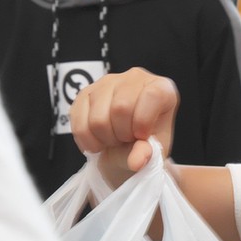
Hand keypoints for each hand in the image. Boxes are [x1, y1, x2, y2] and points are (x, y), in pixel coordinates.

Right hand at [69, 67, 178, 184]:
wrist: (126, 146)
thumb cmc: (146, 143)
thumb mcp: (154, 152)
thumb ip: (147, 154)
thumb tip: (136, 163)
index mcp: (162, 88)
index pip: (153, 95)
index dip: (143, 121)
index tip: (141, 136)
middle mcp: (135, 78)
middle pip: (121, 107)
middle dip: (122, 134)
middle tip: (126, 140)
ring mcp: (107, 82)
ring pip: (98, 118)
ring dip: (104, 139)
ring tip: (114, 140)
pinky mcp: (85, 93)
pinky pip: (79, 123)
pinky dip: (88, 141)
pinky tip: (98, 141)